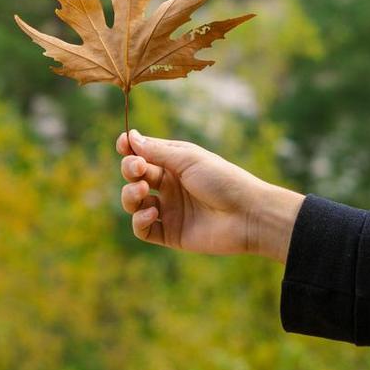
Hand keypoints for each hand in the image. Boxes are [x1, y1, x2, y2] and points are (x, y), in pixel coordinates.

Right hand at [116, 129, 304, 262]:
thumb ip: (157, 151)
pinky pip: (142, 229)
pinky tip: (152, 213)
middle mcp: (168, 184)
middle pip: (134, 175)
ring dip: (130, 194)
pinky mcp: (170, 233)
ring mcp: (168, 209)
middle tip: (139, 169)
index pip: (142, 153)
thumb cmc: (222, 179)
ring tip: (144, 191)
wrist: (247, 214)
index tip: (122, 145)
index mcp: (174, 162)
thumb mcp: (188, 158)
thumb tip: (130, 136)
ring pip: (133, 202)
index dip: (129, 148)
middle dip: (130, 169)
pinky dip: (139, 221)